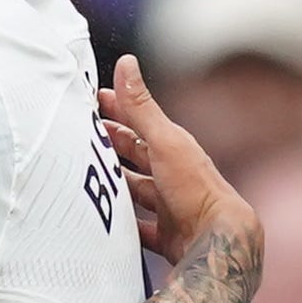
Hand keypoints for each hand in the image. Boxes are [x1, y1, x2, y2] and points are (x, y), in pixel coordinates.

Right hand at [98, 56, 254, 267]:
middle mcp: (173, 176)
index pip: (141, 125)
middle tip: (83, 134)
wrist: (217, 240)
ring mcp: (170, 207)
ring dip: (116, 183)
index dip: (119, 111)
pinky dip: (122, 225)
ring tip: (86, 178)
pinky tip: (106, 224)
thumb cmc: (194, 187)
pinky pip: (138, 228)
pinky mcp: (166, 236)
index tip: (95, 99)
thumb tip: (126, 62)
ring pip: (136, 190)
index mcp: (175, 150)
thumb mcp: (164, 141)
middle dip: (112, 144)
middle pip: (137, 157)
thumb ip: (141, 107)